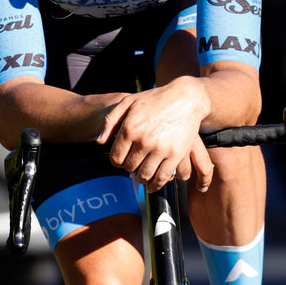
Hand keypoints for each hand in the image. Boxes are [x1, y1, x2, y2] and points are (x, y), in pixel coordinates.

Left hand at [97, 79, 213, 191]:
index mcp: (130, 128)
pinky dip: (156, 185)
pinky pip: (163, 177)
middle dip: (129, 168)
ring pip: (145, 175)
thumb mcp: (128, 102)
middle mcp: (144, 140)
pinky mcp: (176, 154)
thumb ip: (110, 121)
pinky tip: (153, 185)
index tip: (121, 160)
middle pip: (129, 167)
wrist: (185, 98)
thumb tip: (100, 141)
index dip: (117, 161)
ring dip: (141, 178)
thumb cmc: (155, 99)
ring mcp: (160, 149)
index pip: (116, 158)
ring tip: (142, 175)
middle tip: (134, 164)